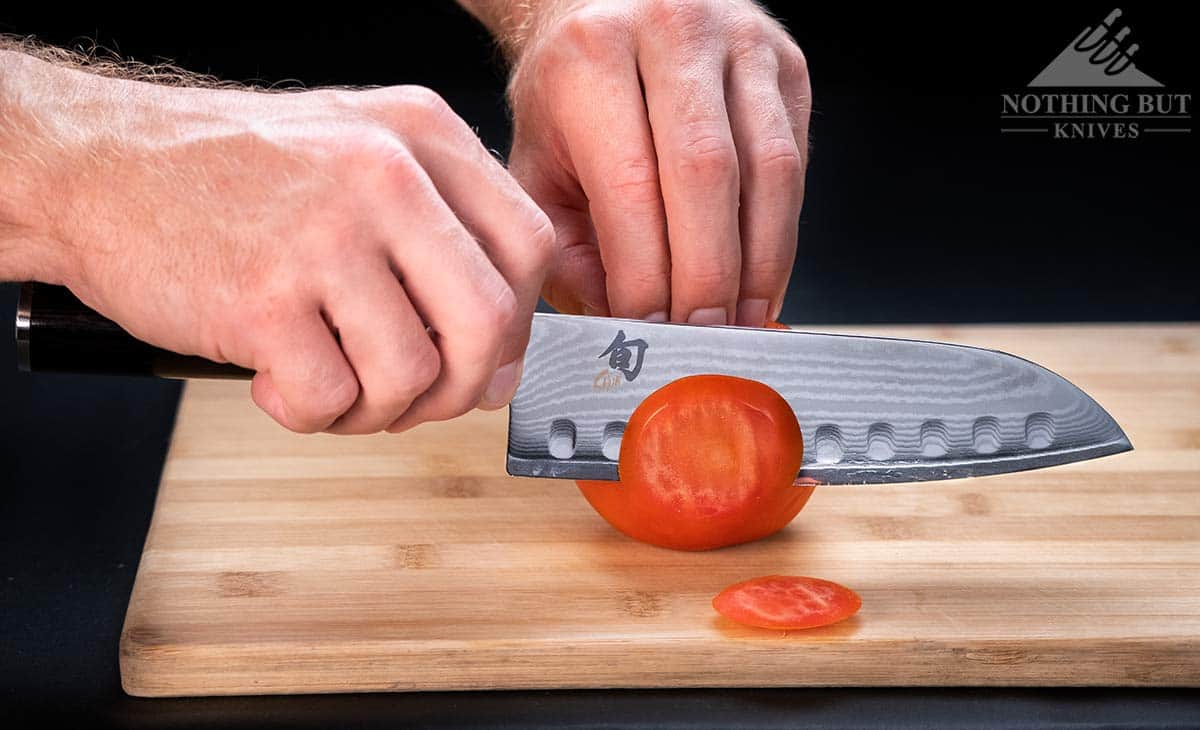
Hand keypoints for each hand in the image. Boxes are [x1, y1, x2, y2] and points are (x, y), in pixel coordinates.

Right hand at [14, 66, 552, 433]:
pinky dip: (309, 413)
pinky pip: (331, 400)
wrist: (100, 165)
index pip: (528, 248)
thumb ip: (441, 243)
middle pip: (491, 322)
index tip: (483, 356)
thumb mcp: (358, 157)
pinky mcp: (261, 298)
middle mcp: (385, 174)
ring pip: (414, 375)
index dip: (518, 322)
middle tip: (413, 395)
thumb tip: (501, 365)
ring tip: (331, 381)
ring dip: (377, 409)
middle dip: (459, 387)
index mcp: (420, 135)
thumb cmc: (234, 174)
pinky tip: (276, 379)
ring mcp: (323, 235)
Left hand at [504, 0, 810, 326]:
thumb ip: (569, 251)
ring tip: (742, 324)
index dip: (647, 273)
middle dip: (708, 278)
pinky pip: (795, 162)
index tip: (648, 332)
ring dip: (760, 263)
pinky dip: (781, 234)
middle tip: (703, 340)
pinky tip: (760, 279)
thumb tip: (626, 324)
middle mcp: (670, 30)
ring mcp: (740, 39)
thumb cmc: (566, 97)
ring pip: (770, 169)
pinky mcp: (784, 62)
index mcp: (590, 56)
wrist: (604, 8)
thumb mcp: (537, 169)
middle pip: (707, 174)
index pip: (631, 184)